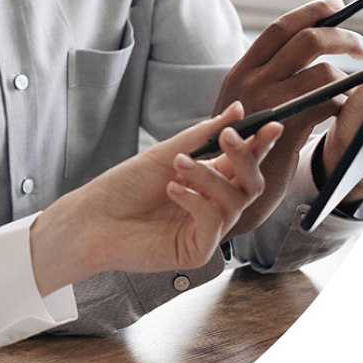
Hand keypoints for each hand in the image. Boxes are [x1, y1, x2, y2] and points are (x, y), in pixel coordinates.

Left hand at [30, 102, 279, 296]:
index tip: (272, 124)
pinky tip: (172, 190)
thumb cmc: (123, 186)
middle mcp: (211, 206)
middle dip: (245, 157)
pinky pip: (213, 224)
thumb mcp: (165, 153)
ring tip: (179, 164)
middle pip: (251, 184)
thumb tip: (238, 110)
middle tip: (228, 137)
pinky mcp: (196, 252)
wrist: (91, 218)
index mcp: (206, 181)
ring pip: (235, 202)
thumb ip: (203, 135)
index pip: (243, 163)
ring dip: (209, 176)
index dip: (260, 145)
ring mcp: (206, 231)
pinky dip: (196, 201)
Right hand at [212, 0, 362, 233]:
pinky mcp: (285, 128)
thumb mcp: (247, 103)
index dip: (311, 12)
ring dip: (345, 79)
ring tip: (346, 91)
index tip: (336, 6)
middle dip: (343, 37)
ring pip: (322, 72)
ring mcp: (267, 104)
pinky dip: (341, 103)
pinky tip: (338, 111)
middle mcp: (250, 82)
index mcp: (241, 71)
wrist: (228, 186)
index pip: (279, 28)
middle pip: (306, 40)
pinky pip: (327, 102)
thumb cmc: (245, 143)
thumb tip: (315, 43)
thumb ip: (271, 76)